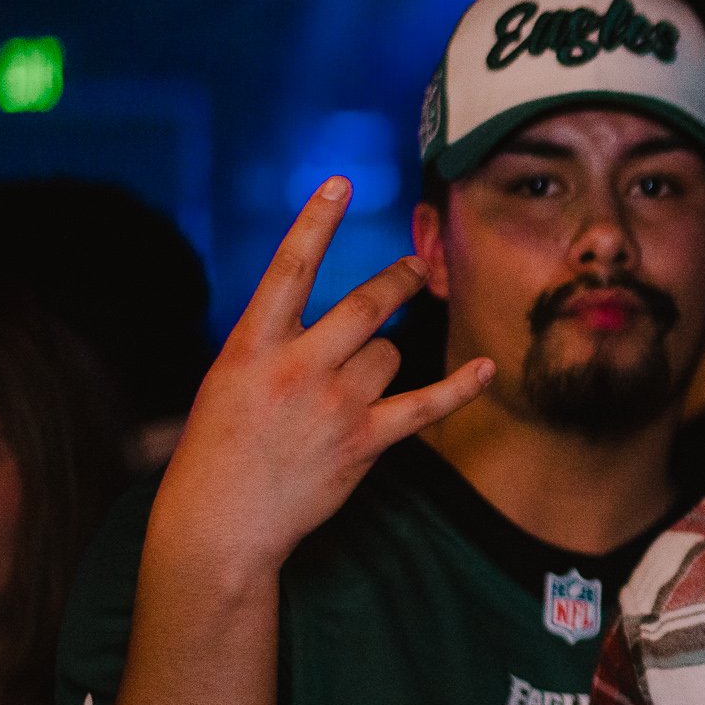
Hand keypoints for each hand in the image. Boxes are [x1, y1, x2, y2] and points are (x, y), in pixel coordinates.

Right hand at [146, 178, 492, 582]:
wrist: (220, 521)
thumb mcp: (229, 380)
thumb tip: (337, 324)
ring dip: (383, 362)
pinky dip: (459, 388)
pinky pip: (425, 405)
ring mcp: (334, 403)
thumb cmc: (219, 449)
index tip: (340, 183)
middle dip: (398, 280)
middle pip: (367, 304)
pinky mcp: (363, 441)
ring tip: (350, 391)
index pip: (289, 268)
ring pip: (390, 354)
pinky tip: (485, 369)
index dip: (316, 222)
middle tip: (416, 266)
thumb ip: (277, 345)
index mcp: (252, 345)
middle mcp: (297, 366)